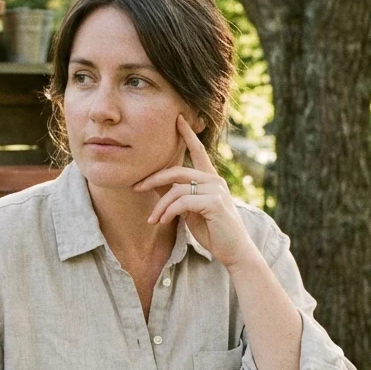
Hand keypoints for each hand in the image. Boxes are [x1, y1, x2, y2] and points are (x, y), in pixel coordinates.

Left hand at [133, 114, 260, 268]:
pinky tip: (163, 222)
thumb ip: (177, 195)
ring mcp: (216, 190)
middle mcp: (214, 180)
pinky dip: (168, 212)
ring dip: (160, 205)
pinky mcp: (214, 203)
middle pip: (177, 171)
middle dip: (153, 179)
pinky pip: (182, 202)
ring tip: (152, 220)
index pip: (198, 151)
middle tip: (136, 188)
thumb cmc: (212, 231)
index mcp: (210, 179)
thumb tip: (154, 183)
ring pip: (176, 189)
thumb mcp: (190, 211)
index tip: (178, 119)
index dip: (187, 135)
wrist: (234, 251)